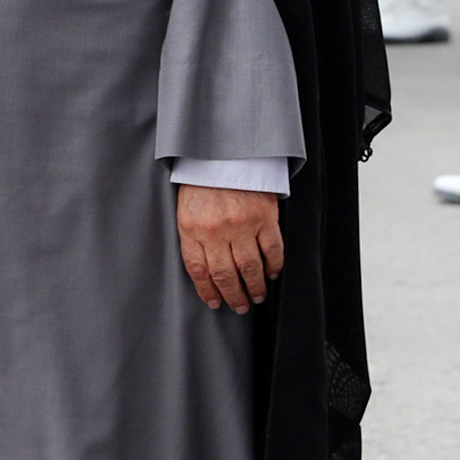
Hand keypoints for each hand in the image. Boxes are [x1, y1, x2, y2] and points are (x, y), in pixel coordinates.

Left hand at [175, 184, 282, 312]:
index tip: (215, 303)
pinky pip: (273, 251)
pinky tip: (271, 274)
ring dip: (255, 288)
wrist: (222, 152)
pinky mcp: (264, 218)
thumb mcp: (186, 208)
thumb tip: (203, 271)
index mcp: (191, 228)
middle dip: (233, 296)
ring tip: (256, 296)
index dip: (207, 291)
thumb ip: (192, 237)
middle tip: (239, 307)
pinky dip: (274, 267)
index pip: (198, 270)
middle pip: (226, 275)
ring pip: (250, 268)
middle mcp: (216, 230)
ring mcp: (242, 225)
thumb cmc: (202, 181)